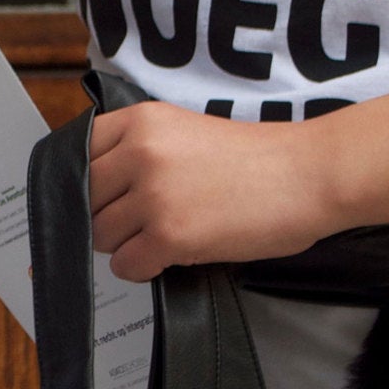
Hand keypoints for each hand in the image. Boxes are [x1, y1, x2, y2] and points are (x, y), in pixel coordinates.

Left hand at [89, 102, 335, 280]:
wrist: (311, 175)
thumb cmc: (257, 160)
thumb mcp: (184, 132)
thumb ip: (138, 150)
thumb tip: (96, 188)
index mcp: (141, 121)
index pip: (78, 156)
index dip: (90, 183)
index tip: (105, 196)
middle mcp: (140, 152)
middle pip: (84, 198)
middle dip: (107, 215)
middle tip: (145, 219)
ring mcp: (153, 194)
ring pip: (100, 235)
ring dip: (128, 244)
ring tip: (169, 233)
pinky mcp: (169, 234)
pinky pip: (126, 266)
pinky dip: (145, 268)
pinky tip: (175, 254)